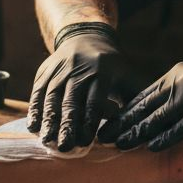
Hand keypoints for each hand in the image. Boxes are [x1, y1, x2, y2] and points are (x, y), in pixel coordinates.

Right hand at [27, 29, 141, 150]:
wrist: (86, 36)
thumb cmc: (113, 68)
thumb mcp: (128, 77)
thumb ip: (136, 100)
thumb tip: (148, 126)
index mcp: (102, 71)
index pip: (94, 100)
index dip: (89, 121)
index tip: (86, 142)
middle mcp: (79, 68)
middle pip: (71, 99)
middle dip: (67, 124)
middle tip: (64, 146)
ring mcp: (59, 68)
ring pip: (52, 96)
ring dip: (49, 119)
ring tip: (47, 140)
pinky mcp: (45, 70)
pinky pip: (38, 91)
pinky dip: (35, 109)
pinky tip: (35, 127)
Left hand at [115, 59, 182, 150]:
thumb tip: (168, 105)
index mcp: (182, 73)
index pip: (145, 94)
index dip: (124, 109)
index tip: (106, 121)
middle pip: (144, 103)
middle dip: (120, 120)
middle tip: (99, 135)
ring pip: (157, 115)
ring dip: (134, 131)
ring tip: (116, 144)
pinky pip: (181, 125)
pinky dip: (164, 136)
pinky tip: (151, 147)